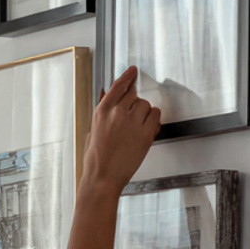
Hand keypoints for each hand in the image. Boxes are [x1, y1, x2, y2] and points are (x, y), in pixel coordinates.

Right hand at [80, 66, 160, 196]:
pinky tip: (146, 129)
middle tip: (133, 116)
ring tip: (138, 127)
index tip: (133, 71)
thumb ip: (103, 112)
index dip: (127, 77)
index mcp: (102, 111)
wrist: (103, 177)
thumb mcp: (94, 130)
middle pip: (134, 95)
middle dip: (134, 104)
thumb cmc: (97, 159)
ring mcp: (132, 122)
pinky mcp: (145, 133)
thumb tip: (107, 96)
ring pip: (146, 105)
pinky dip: (153, 121)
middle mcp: (117, 113)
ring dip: (145, 113)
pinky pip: (155, 116)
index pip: (118, 86)